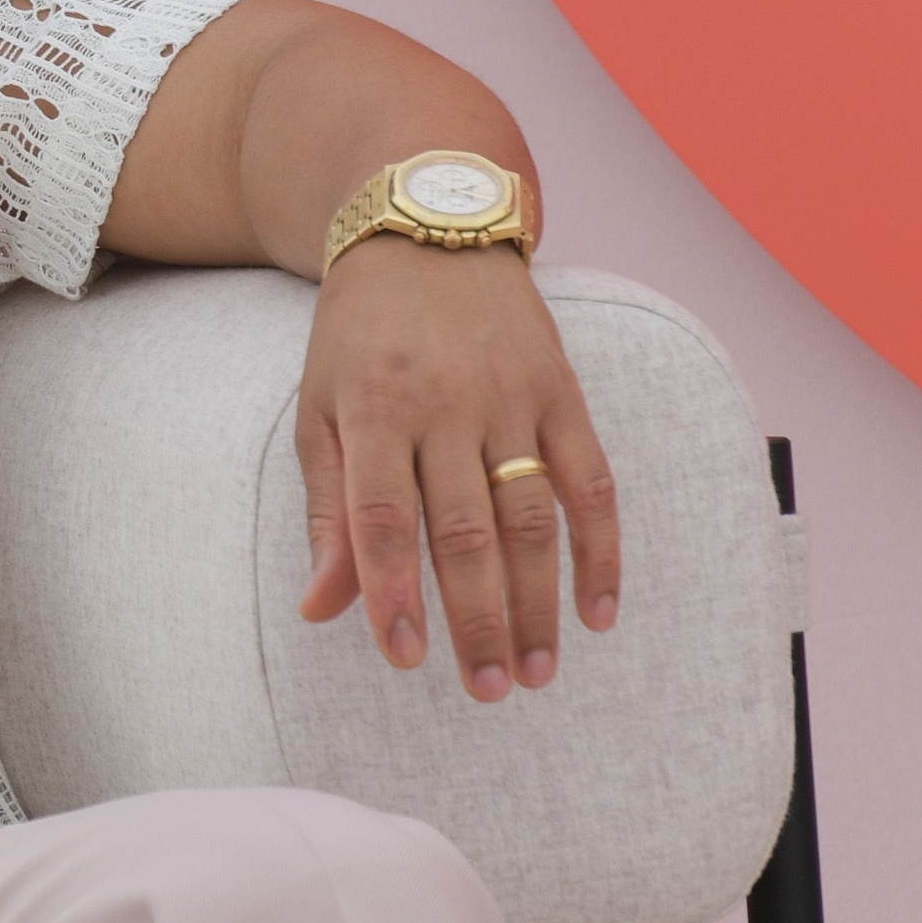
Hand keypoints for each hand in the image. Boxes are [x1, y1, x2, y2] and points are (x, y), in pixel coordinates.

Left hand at [296, 242, 621, 698]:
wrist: (428, 232)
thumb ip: (327, 510)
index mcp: (373, 408)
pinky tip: (596, 613)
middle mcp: (446, 404)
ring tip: (533, 673)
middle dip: (477, 618)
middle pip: (465, 531)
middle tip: (484, 690)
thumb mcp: (320, 408)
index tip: (406, 658)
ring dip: (538, 603)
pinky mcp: (563, 392)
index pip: (384, 517)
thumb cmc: (359, 337)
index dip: (394, 593)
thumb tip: (321, 608)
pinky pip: (592, 484)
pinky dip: (601, 552)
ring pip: (532, 519)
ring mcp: (512, 398)